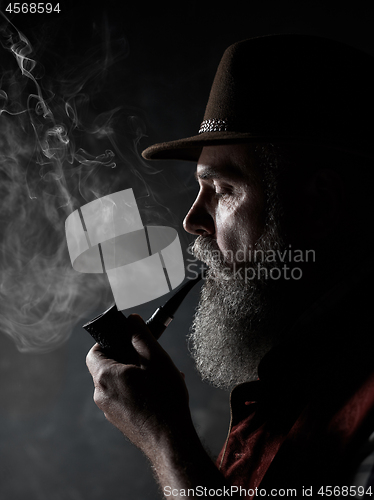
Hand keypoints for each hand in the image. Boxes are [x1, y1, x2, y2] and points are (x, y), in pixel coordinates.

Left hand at [86, 314, 191, 459]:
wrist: (170, 441)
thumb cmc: (164, 399)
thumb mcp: (156, 358)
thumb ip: (140, 335)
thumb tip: (131, 320)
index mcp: (105, 376)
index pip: (95, 351)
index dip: (109, 341)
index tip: (127, 339)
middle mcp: (101, 394)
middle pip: (108, 366)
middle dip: (129, 358)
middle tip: (150, 357)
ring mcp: (109, 411)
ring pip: (118, 382)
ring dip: (136, 374)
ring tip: (160, 377)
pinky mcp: (119, 421)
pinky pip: (124, 397)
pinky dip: (137, 390)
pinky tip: (159, 393)